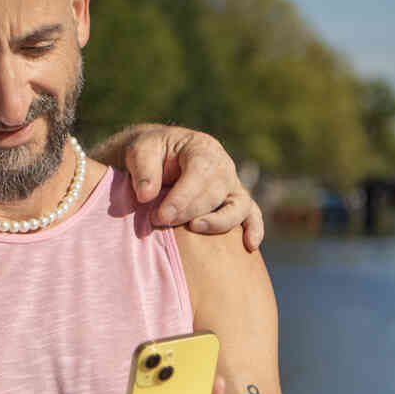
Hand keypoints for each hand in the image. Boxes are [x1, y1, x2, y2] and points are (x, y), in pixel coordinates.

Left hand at [108, 126, 262, 251]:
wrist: (158, 158)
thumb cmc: (150, 154)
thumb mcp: (140, 151)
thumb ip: (143, 170)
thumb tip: (146, 196)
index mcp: (202, 148)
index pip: (199, 172)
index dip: (181, 197)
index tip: (159, 216)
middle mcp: (223, 166)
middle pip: (215, 192)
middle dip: (188, 211)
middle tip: (159, 222)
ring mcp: (232, 185)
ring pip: (238, 205)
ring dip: (219, 222)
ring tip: (195, 227)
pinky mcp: (234, 202)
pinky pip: (251, 214)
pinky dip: (254, 229)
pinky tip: (249, 245)